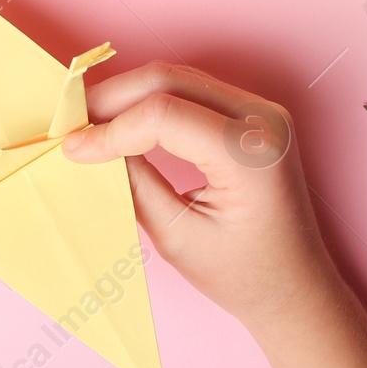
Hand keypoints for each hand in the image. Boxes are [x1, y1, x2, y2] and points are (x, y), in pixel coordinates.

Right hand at [62, 61, 330, 334]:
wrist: (296, 289)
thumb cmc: (244, 277)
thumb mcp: (177, 237)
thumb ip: (134, 183)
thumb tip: (89, 146)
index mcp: (251, 155)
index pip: (164, 114)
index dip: (110, 127)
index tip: (71, 148)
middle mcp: (264, 120)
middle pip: (169, 80)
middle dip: (113, 99)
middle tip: (70, 125)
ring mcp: (264, 111)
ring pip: (178, 78)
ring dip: (130, 96)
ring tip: (90, 124)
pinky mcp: (255, 114)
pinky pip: (193, 91)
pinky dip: (152, 101)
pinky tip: (124, 122)